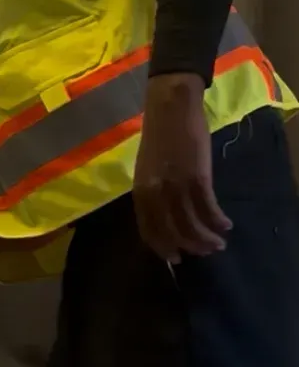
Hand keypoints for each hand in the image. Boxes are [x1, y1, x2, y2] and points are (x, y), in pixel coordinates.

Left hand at [132, 73, 231, 260]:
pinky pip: (208, 208)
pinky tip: (225, 225)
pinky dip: (217, 220)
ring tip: (218, 244)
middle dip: (190, 247)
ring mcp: (176, 186)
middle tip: (204, 252)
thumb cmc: (159, 136)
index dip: (163, 247)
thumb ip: (153, 192)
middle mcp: (155, 194)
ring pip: (192, 224)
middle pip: (172, 232)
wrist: (170, 108)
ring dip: (207, 239)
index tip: (176, 258)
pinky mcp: (197, 177)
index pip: (149, 230)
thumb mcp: (146, 169)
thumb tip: (165, 216)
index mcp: (140, 192)